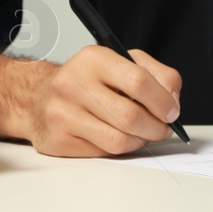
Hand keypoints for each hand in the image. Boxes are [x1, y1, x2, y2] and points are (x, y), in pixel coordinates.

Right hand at [25, 46, 183, 156]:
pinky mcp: (59, 140)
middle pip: (130, 115)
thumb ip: (155, 75)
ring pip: (119, 139)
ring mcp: (63, 114)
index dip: (163, 101)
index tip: (172, 111)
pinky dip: (120, 148)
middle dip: (156, 127)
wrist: (40, 98)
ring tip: (142, 133)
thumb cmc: (87, 81)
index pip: (139, 80)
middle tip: (162, 128)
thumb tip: (172, 100)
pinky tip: (118, 137)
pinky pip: (103, 152)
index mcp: (93, 59)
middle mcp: (74, 84)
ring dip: (140, 141)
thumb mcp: (121, 63)